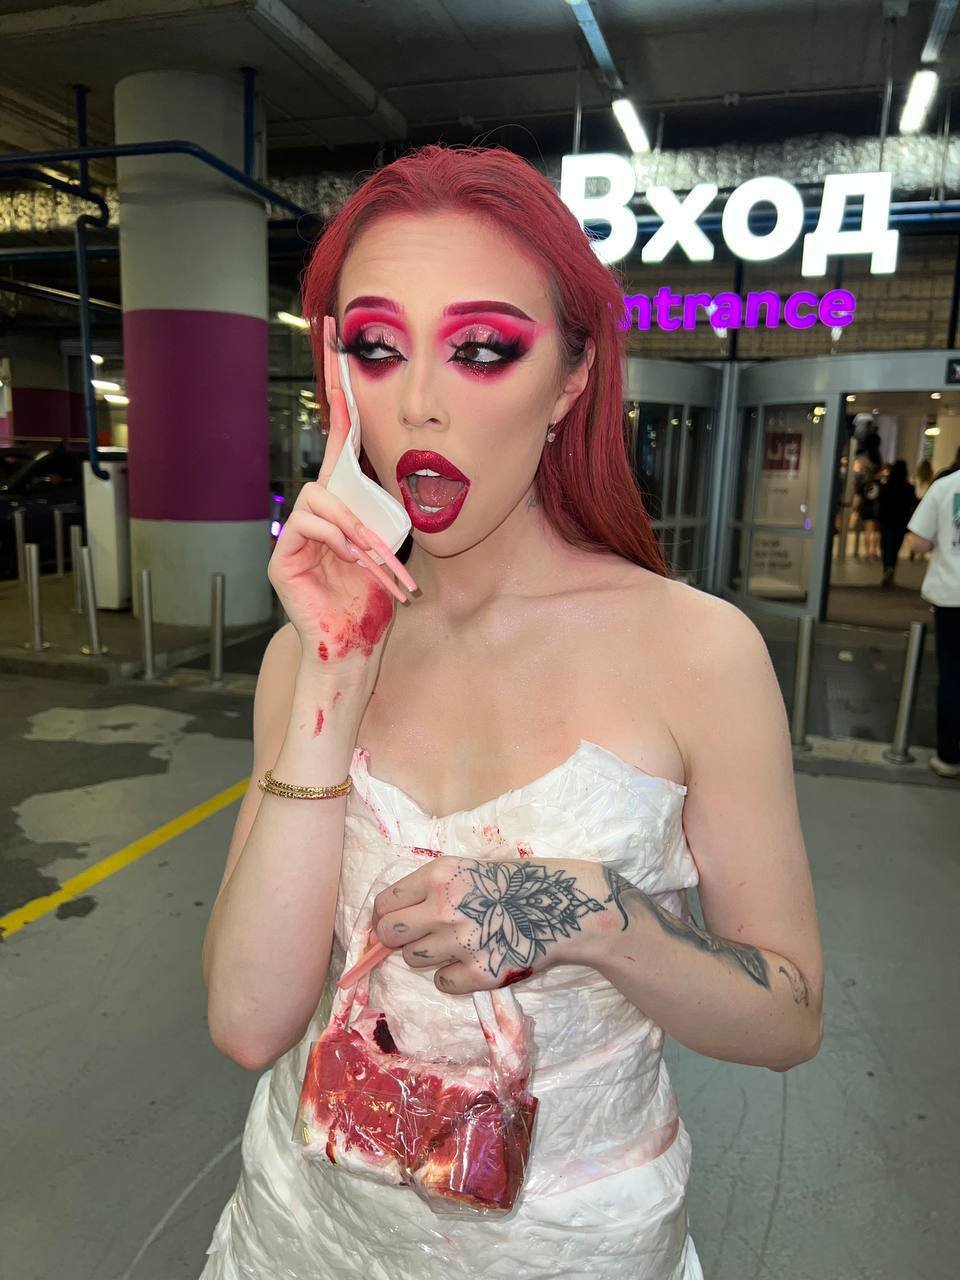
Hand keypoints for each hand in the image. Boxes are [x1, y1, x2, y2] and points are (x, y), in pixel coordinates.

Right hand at [268, 315, 416, 668]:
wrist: (356, 641)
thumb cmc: (377, 596)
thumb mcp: (394, 542)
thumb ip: (389, 505)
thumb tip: (411, 472)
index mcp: (346, 496)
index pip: (341, 428)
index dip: (339, 384)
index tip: (335, 333)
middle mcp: (317, 505)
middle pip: (332, 466)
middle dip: (361, 499)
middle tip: (382, 534)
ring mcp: (297, 529)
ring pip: (323, 498)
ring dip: (358, 531)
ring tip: (376, 562)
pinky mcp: (283, 555)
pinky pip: (311, 523)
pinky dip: (339, 540)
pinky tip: (352, 561)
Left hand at [372, 856, 622, 994]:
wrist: (565, 907)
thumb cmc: (518, 882)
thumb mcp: (470, 868)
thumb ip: (433, 887)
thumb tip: (396, 913)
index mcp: (439, 874)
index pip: (385, 903)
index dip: (385, 915)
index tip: (392, 921)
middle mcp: (443, 906)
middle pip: (389, 934)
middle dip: (396, 938)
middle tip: (415, 938)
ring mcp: (460, 942)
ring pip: (414, 960)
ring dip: (428, 956)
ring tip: (455, 945)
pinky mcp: (479, 973)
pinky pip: (443, 983)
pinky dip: (453, 977)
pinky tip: (473, 961)